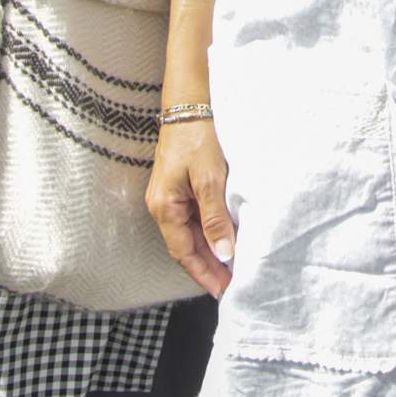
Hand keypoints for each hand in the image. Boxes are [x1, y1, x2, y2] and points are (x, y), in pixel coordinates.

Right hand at [147, 117, 235, 297]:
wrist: (189, 105)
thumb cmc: (197, 138)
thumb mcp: (210, 180)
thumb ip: (215, 218)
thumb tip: (224, 253)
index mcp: (164, 207)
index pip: (184, 253)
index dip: (204, 274)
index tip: (223, 291)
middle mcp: (162, 206)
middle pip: (186, 246)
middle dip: (209, 266)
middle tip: (233, 284)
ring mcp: (169, 198)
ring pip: (190, 234)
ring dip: (210, 250)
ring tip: (233, 267)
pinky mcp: (179, 189)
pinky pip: (193, 219)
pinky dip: (209, 232)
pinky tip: (225, 238)